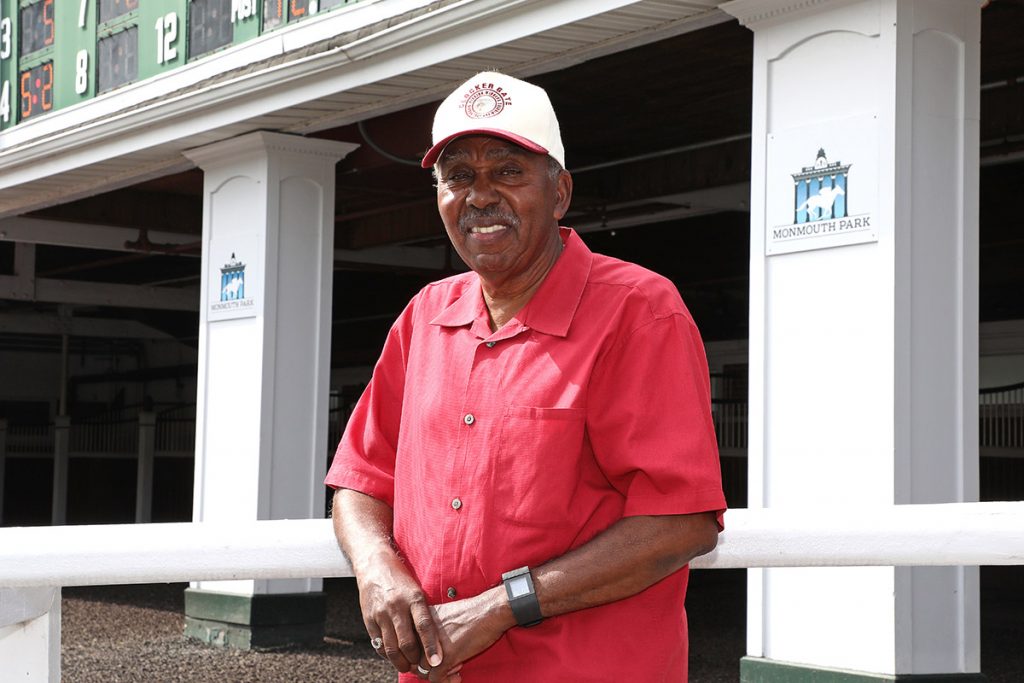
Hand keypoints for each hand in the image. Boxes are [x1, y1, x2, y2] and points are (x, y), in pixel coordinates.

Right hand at [358, 555, 442, 673]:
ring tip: (408, 665)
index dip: (431, 646)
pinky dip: (387, 655)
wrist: (374, 565)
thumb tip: (435, 639)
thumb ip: (423, 613)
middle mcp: (396, 606)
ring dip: (401, 662)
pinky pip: (379, 645)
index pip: (424, 626)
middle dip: (415, 660)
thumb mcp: (417, 591)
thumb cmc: (401, 580)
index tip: (436, 662)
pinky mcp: (368, 619)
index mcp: (413, 598)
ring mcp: (380, 614)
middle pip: (406, 642)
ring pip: (391, 648)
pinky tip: (394, 656)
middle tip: (421, 667)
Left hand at [417, 586, 513, 682]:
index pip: (409, 645)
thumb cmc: (472, 612)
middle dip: (428, 666)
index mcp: (420, 620)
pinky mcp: (446, 657)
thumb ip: (430, 630)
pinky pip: (435, 678)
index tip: (435, 655)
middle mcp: (422, 633)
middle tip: (445, 665)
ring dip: (438, 674)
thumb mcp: (443, 615)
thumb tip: (424, 652)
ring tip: (454, 669)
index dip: (420, 654)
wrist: (490, 611)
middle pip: (413, 659)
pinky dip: (446, 681)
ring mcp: (433, 645)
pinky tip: (458, 675)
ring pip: (422, 671)